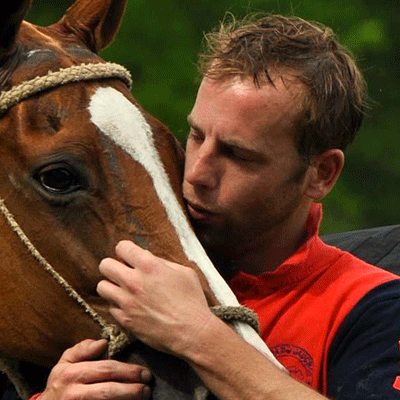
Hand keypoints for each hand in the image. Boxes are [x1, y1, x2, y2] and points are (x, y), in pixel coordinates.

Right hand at [40, 339, 150, 399]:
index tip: (145, 373)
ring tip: (143, 397)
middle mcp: (73, 392)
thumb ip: (82, 350)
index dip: (128, 371)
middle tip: (147, 388)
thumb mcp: (65, 364)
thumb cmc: (60, 384)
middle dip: (132, 389)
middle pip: (109, 390)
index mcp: (72, 373)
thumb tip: (103, 342)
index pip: (106, 370)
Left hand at [97, 241, 215, 355]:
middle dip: (114, 266)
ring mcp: (127, 302)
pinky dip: (118, 305)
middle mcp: (133, 281)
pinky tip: (130, 306)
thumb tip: (147, 259)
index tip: (130, 258)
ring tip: (123, 290)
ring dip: (112, 286)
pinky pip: (110, 307)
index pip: (122, 247)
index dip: (126, 251)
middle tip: (124, 273)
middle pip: (105, 265)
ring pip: (102, 286)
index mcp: (149, 265)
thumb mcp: (184, 272)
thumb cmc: (192, 300)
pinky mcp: (124, 320)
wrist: (192, 332)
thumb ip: (162, 262)